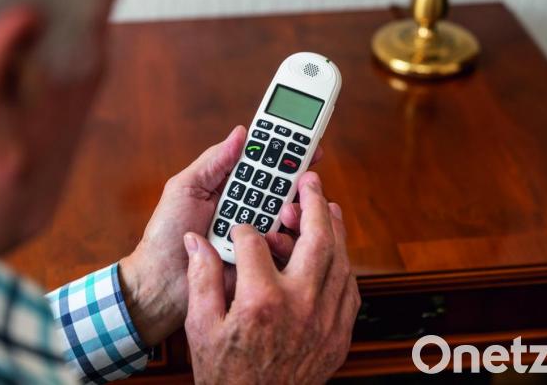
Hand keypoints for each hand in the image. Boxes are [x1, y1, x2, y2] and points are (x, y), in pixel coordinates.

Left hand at [119, 126, 321, 345]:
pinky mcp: (261, 263)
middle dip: (295, 183)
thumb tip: (241, 133)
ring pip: (289, 219)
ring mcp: (256, 236)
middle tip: (305, 179)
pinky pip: (285, 248)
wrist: (162, 282)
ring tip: (285, 212)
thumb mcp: (185, 188)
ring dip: (291, 211)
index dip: (285, 154)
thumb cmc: (165, 235)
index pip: (263, 166)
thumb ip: (214, 161)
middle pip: (282, 191)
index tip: (307, 145)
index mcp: (229, 189)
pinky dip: (284, 240)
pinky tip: (272, 239)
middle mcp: (246, 210)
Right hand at [183, 171, 360, 384]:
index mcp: (261, 301)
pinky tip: (336, 254)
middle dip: (313, 204)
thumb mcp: (201, 327)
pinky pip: (350, 290)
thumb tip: (196, 242)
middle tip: (310, 181)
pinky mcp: (338, 336)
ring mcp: (325, 321)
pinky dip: (344, 265)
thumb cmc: (225, 375)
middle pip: (316, 239)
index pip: (256, 243)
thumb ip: (202, 278)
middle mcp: (300, 306)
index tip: (240, 230)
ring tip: (327, 208)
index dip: (245, 230)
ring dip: (335, 229)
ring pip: (340, 261)